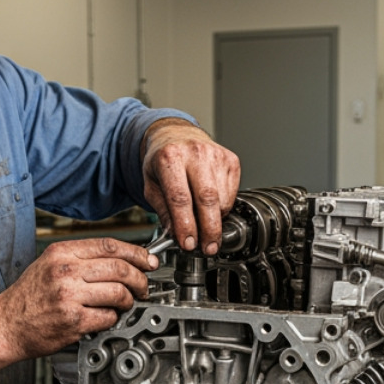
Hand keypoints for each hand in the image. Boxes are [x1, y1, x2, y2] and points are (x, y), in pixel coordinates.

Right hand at [0, 237, 155, 358]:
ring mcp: (69, 296)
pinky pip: (108, 317)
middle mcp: (65, 271)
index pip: (109, 246)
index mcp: (61, 253)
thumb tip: (119, 261)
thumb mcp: (48, 265)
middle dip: (139, 279)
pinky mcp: (73, 320)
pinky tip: (107, 318)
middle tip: (143, 288)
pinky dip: (113, 319)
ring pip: (118, 293)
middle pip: (119, 268)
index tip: (148, 261)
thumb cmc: (27, 298)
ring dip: (129, 301)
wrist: (5, 325)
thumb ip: (80, 260)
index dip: (136, 253)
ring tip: (126, 305)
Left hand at [141, 119, 240, 254]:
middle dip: (208, 229)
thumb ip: (163, 212)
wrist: (176, 135)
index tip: (188, 244)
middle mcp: (195, 153)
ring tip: (204, 226)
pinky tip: (212, 207)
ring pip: (222, 199)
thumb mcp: (151, 185)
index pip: (180, 197)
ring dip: (215, 220)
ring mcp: (216, 155)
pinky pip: (232, 194)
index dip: (186, 225)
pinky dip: (223, 208)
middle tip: (207, 248)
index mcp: (170, 158)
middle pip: (207, 198)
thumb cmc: (163, 161)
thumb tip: (176, 236)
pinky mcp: (231, 160)